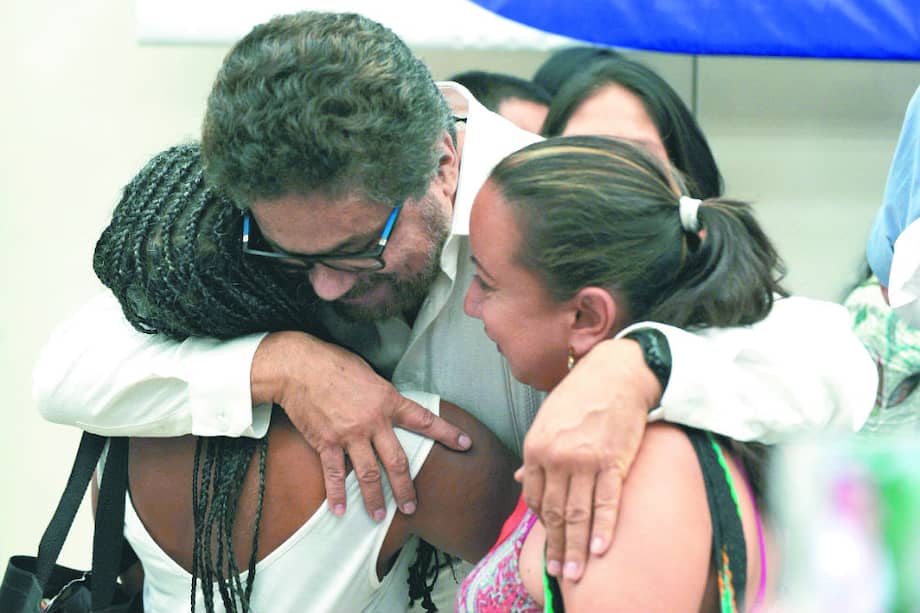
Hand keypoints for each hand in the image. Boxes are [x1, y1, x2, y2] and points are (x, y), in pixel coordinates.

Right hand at [251, 331, 471, 518]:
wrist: (300, 367)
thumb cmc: (334, 364)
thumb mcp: (370, 375)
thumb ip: (383, 397)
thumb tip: (390, 409)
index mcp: (387, 401)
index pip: (423, 420)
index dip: (446, 433)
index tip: (465, 444)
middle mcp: (373, 422)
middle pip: (397, 461)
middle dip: (406, 487)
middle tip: (412, 506)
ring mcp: (349, 435)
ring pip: (369, 474)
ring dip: (375, 499)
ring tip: (380, 516)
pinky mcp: (326, 443)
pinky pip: (334, 474)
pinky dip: (337, 494)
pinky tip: (339, 510)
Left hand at [519, 338, 660, 580]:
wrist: (616, 374)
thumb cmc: (580, 395)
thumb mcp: (547, 421)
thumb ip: (536, 455)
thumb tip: (521, 482)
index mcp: (536, 447)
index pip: (535, 498)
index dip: (542, 523)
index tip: (550, 540)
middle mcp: (557, 457)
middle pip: (556, 512)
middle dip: (556, 546)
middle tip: (558, 573)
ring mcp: (585, 460)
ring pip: (579, 514)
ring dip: (576, 547)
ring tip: (575, 572)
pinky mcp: (613, 461)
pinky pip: (607, 502)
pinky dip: (603, 528)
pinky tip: (600, 550)